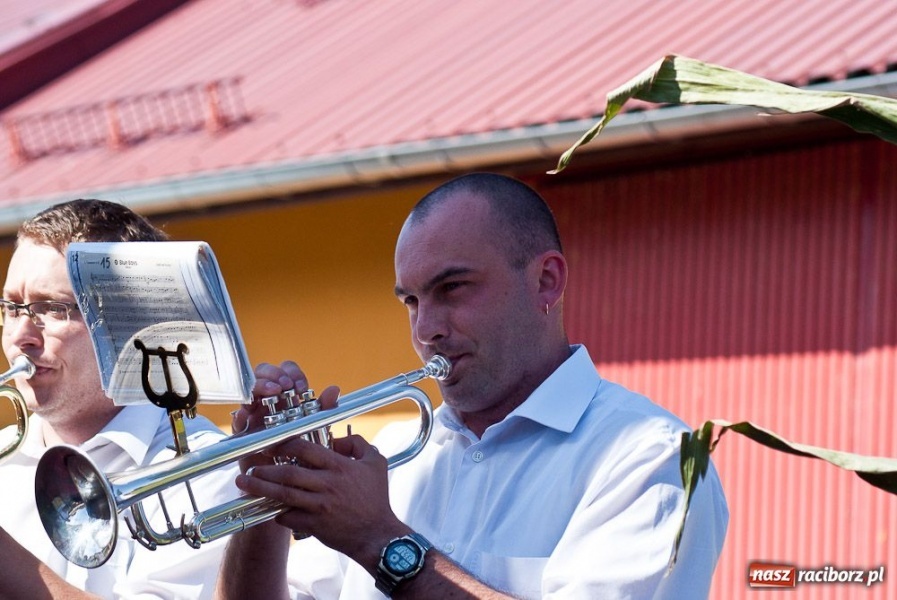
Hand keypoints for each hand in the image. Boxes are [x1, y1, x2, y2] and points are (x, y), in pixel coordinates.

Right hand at [231, 360, 338, 472]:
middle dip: (273, 374)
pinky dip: (243, 412)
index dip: (291, 372)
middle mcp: (269, 400)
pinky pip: (238, 418)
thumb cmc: (302, 450)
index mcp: (287, 395)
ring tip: (273, 391)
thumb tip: (334, 389)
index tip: (301, 386)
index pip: (286, 371)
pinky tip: (251, 412)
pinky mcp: (244, 431)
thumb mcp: (317, 428)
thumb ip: (325, 409)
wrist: (287, 480)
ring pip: (249, 390)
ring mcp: (255, 413)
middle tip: (284, 385)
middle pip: (263, 373)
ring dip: (260, 386)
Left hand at [235, 434, 405, 568]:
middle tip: (250, 464)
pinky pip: (288, 517)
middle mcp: (327, 485)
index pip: (306, 449)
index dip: (285, 443)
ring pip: (283, 494)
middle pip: (288, 472)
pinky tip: (268, 508)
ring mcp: (319, 506)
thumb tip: (337, 439)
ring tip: (244, 483)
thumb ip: (357, 444)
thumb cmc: (377, 498)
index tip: (272, 444)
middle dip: (265, 468)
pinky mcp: (314, 525)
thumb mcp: (375, 463)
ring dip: (261, 488)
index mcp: (340, 466)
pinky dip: (276, 512)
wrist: (377, 535)